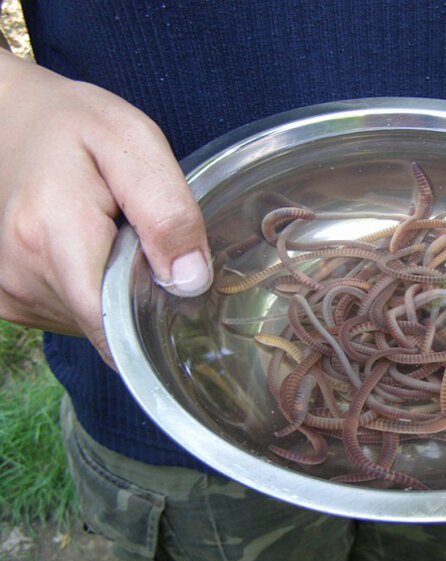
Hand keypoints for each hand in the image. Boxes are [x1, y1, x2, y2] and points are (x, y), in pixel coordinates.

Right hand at [0, 50, 211, 364]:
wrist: (10, 116)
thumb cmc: (75, 124)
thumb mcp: (134, 143)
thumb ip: (166, 211)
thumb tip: (191, 281)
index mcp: (52, 234)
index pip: (113, 323)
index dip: (155, 318)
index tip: (176, 293)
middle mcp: (22, 271)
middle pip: (109, 323)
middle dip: (140, 294)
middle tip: (143, 241)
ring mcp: (11, 287)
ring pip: (93, 321)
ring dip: (117, 290)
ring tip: (113, 238)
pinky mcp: (11, 295)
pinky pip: (73, 314)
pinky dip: (95, 290)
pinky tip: (93, 251)